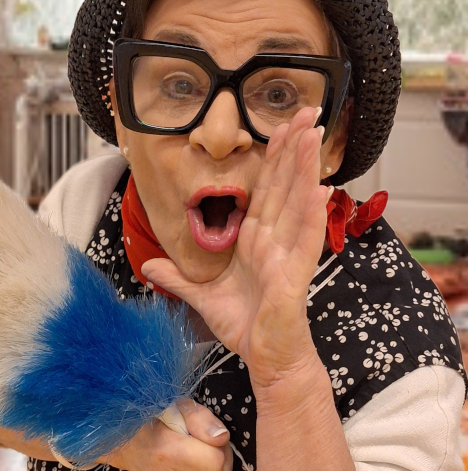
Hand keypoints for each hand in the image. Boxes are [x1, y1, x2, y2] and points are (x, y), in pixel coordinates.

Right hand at [105, 399, 233, 470]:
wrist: (126, 444)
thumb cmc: (155, 421)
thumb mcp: (178, 407)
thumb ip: (202, 420)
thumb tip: (222, 438)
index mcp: (165, 452)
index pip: (215, 463)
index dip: (221, 449)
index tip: (211, 439)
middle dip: (222, 464)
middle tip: (209, 449)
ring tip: (200, 460)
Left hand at [142, 107, 329, 392]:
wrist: (266, 360)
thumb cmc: (245, 328)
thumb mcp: (201, 298)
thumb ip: (177, 279)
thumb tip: (148, 266)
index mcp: (256, 241)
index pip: (265, 190)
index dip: (273, 158)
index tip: (279, 127)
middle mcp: (276, 241)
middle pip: (285, 185)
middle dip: (294, 148)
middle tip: (305, 110)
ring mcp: (288, 256)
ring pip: (298, 202)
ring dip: (306, 168)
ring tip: (313, 133)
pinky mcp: (295, 276)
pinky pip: (306, 240)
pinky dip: (313, 214)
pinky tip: (322, 189)